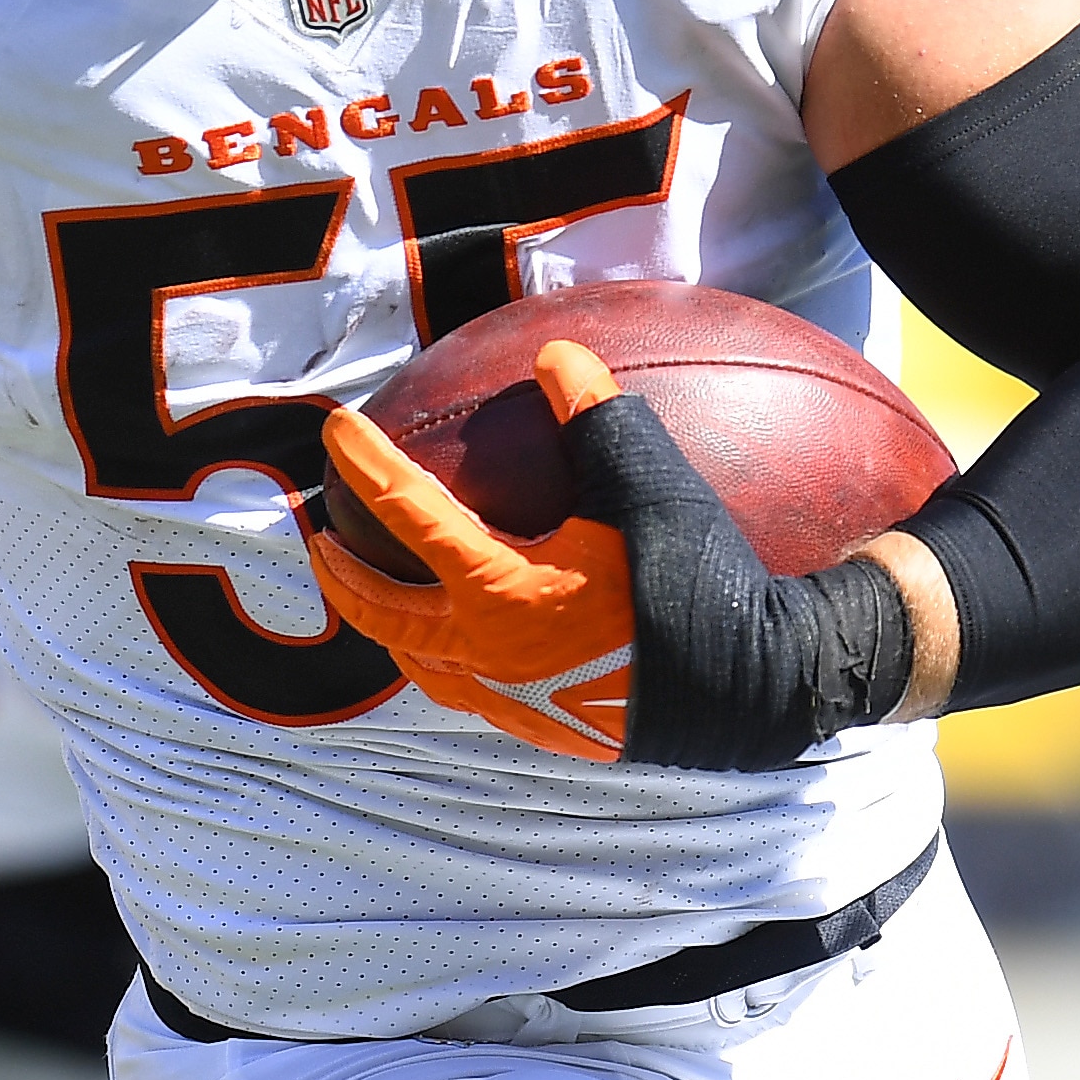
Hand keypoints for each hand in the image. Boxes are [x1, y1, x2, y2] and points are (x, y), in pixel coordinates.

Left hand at [311, 339, 926, 768]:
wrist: (758, 690)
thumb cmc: (703, 589)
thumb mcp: (654, 493)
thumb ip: (600, 421)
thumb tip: (557, 354)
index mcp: (499, 593)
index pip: (408, 514)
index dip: (366, 464)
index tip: (335, 430)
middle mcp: (488, 654)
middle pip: (384, 612)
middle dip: (342, 573)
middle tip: (322, 539)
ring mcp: (511, 699)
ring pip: (420, 664)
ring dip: (386, 626)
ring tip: (376, 595)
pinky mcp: (541, 725)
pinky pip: (466, 691)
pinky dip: (440, 660)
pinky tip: (466, 642)